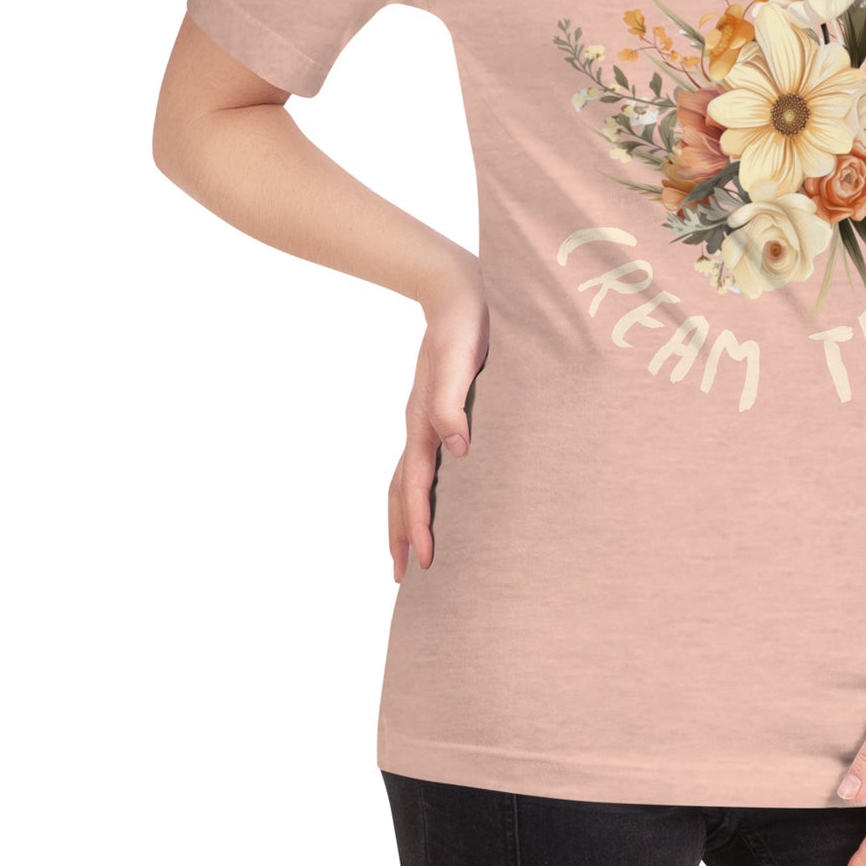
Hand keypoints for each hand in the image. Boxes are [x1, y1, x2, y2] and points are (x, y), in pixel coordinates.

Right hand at [388, 251, 487, 582]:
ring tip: (410, 549)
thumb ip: (453, 402)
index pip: (416, 484)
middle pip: (401, 490)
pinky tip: (437, 496)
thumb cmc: (465, 324)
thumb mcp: (460, 359)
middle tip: (404, 576)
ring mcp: (426, 418)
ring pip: (407, 478)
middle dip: (400, 533)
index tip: (425, 560)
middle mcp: (420, 424)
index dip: (419, 523)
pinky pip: (422, 460)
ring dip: (406, 516)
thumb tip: (459, 450)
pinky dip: (419, 489)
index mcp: (424, 420)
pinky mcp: (439, 409)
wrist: (458, 289)